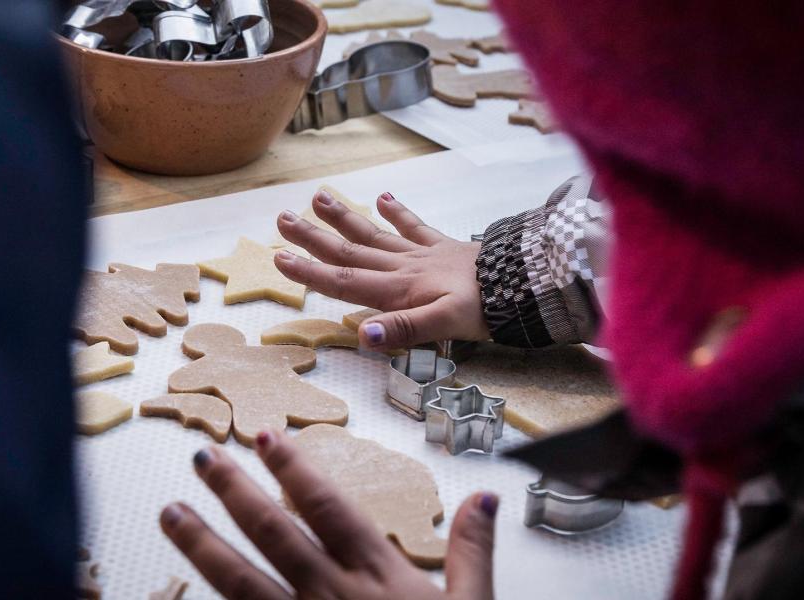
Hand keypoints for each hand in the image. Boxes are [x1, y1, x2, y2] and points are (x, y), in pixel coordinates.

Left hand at [159, 430, 498, 599]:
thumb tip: (484, 498)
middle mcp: (332, 598)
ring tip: (171, 513)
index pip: (327, 509)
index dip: (295, 470)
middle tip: (204, 456)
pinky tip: (181, 595)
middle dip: (235, 492)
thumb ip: (473, 551)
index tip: (266, 438)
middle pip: (273, 534)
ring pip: (240, 583)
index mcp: (378, 577)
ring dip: (202, 545)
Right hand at [274, 189, 489, 350]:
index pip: (345, 282)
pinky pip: (416, 226)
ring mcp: (423, 254)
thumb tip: (360, 334)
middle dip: (315, 238)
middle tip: (282, 218)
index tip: (279, 258)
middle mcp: (404, 268)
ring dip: (345, 219)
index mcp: (399, 290)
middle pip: (351, 252)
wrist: (524, 283)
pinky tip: (384, 196)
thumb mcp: (444, 326)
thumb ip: (402, 329)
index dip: (310, 273)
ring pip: (375, 235)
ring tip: (319, 196)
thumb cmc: (485, 309)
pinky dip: (399, 212)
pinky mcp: (444, 247)